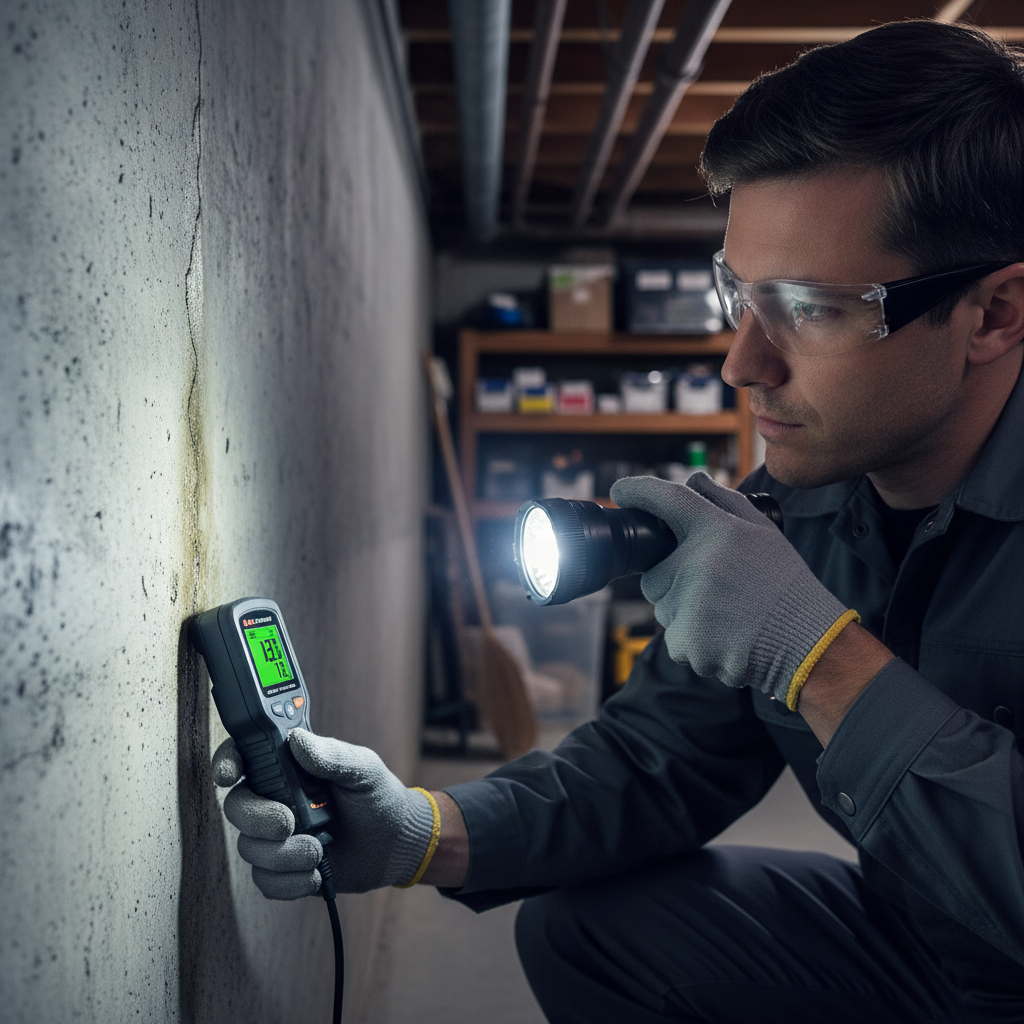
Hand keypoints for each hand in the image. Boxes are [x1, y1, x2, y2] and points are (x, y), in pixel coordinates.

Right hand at [211, 729, 434, 898]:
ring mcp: (276, 836)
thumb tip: (299, 742)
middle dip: (258, 818)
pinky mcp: (283, 869)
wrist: (395, 843)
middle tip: (289, 823)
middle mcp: (275, 798)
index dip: (227, 762)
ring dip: (283, 854)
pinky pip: (265, 880)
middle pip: (237, 806)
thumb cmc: (377, 796)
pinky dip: (290, 881)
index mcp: (289, 766)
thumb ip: (333, 754)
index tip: (229, 775)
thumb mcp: (363, 768)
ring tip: (319, 849)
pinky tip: (316, 872)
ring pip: (249, 847)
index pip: (244, 755)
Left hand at [609, 472, 851, 703]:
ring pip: (664, 610)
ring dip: (686, 614)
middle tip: (715, 591)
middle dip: (673, 584)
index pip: (667, 499)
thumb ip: (725, 502)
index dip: (637, 490)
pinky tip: (726, 636)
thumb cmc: (785, 585)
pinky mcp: (688, 639)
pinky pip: (674, 638)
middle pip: (653, 575)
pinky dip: (694, 642)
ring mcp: (691, 602)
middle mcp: (700, 562)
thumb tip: (692, 480)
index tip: (619, 490)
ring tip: (728, 615)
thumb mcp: (765, 533)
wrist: (808, 643)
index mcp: (719, 530)